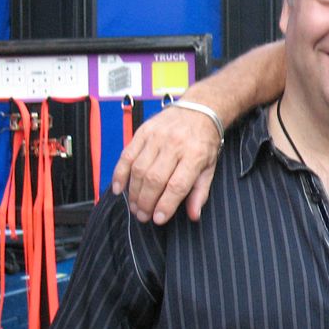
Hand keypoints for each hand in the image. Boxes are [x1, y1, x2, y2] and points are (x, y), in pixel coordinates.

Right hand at [110, 104, 220, 223]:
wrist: (200, 109)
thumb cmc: (204, 141)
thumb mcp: (210, 167)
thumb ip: (200, 191)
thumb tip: (193, 215)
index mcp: (195, 154)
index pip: (177, 185)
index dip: (165, 204)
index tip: (158, 218)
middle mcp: (175, 144)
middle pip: (155, 179)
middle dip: (146, 202)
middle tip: (143, 216)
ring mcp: (157, 137)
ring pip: (139, 169)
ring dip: (133, 192)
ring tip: (134, 206)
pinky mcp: (143, 132)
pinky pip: (127, 155)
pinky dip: (119, 173)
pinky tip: (118, 188)